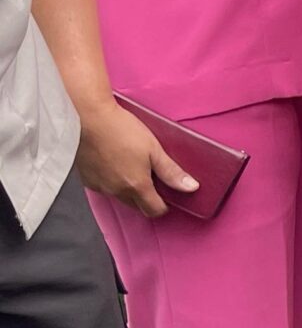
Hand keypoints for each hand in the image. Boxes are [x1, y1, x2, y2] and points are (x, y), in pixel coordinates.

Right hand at [75, 102, 195, 217]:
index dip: (163, 205)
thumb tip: (191, 187)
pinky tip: (114, 164)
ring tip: (133, 167)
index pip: (153, 210)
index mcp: (135, 186)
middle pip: (136, 206)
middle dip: (146, 198)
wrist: (86, 117)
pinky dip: (112, 181)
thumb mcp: (154, 149)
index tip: (167, 195)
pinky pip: (104, 187)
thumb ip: (171, 171)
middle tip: (152, 178)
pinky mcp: (85, 178)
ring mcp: (98, 186)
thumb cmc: (121, 130)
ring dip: (128, 189)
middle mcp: (115, 191)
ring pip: (119, 197)